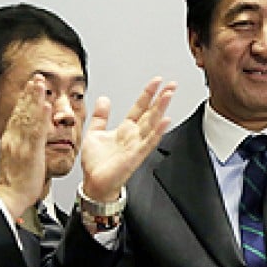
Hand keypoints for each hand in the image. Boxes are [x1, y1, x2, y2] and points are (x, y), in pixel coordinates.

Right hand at [0, 75, 50, 217]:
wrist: (9, 198)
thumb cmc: (15, 182)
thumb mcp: (17, 157)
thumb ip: (21, 143)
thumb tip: (26, 134)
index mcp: (11, 141)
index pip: (18, 115)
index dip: (25, 99)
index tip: (30, 86)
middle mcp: (14, 140)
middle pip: (22, 112)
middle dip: (30, 93)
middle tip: (36, 77)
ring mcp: (21, 145)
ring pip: (28, 118)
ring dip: (35, 99)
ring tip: (40, 85)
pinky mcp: (29, 153)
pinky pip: (36, 132)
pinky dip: (40, 118)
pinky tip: (45, 107)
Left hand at [80, 77, 174, 201]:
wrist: (94, 184)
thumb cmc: (96, 164)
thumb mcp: (94, 133)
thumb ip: (100, 116)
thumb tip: (103, 99)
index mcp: (125, 129)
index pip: (140, 107)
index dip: (148, 94)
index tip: (157, 81)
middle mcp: (133, 136)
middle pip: (151, 113)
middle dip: (161, 98)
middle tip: (171, 85)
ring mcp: (136, 145)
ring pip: (152, 124)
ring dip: (161, 109)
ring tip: (169, 95)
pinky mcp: (135, 156)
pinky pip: (148, 142)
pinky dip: (157, 132)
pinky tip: (165, 121)